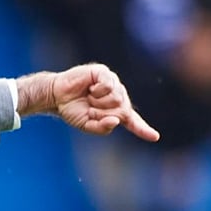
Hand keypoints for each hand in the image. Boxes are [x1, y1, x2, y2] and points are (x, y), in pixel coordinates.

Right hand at [17, 64, 159, 141]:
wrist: (56, 96)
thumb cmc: (72, 110)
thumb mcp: (86, 124)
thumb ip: (101, 128)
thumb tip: (117, 121)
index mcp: (115, 111)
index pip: (132, 122)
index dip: (143, 130)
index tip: (154, 137)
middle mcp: (118, 96)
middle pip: (122, 110)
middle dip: (103, 113)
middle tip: (90, 108)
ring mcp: (113, 83)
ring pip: (117, 98)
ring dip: (99, 102)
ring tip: (89, 97)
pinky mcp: (105, 73)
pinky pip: (110, 85)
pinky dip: (99, 90)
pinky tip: (91, 88)